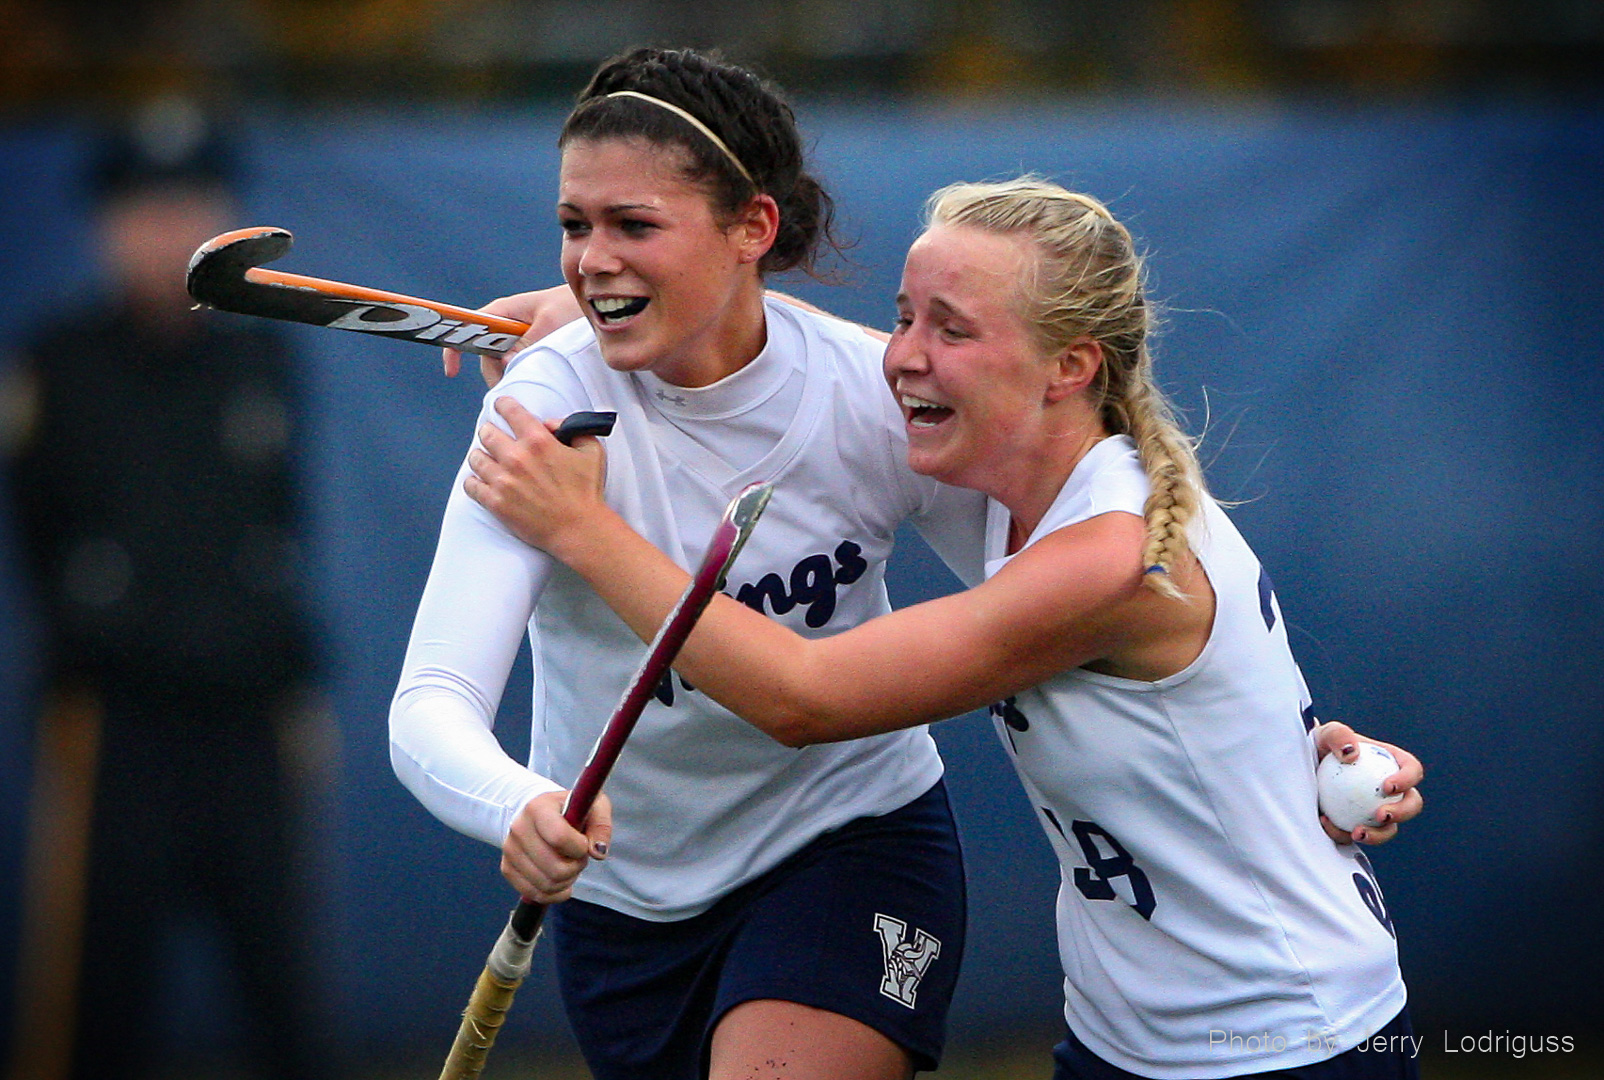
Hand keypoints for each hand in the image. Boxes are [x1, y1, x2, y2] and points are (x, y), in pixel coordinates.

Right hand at [442, 285, 583, 386]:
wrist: (593, 305)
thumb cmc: (569, 306)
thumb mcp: (549, 324)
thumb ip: (527, 344)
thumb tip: (506, 364)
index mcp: (502, 312)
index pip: (467, 328)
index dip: (455, 348)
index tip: (452, 371)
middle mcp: (504, 324)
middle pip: (486, 355)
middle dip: (494, 374)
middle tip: (509, 392)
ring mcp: (516, 336)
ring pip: (502, 363)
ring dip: (511, 377)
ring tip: (529, 387)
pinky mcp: (529, 347)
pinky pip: (518, 364)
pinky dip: (522, 375)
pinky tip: (535, 384)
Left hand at [464, 396, 609, 557]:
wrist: (579, 529)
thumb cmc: (586, 492)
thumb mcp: (591, 451)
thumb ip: (572, 428)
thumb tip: (549, 423)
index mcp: (539, 441)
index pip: (509, 411)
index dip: (503, 405)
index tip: (500, 406)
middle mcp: (517, 457)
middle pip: (486, 432)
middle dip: (490, 432)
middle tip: (494, 437)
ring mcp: (503, 480)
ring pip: (475, 457)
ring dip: (481, 456)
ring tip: (488, 460)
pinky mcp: (495, 502)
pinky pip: (471, 485)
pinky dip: (474, 481)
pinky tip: (482, 481)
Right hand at [501, 789, 612, 903]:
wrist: (540, 813)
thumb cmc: (570, 810)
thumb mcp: (593, 807)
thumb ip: (601, 826)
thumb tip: (598, 852)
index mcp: (538, 808)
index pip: (560, 838)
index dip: (579, 848)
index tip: (584, 843)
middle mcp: (519, 828)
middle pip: (554, 868)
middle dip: (576, 867)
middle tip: (578, 856)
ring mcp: (510, 850)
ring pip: (546, 884)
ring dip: (567, 880)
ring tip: (569, 865)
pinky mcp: (507, 868)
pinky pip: (535, 894)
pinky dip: (554, 893)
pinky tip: (562, 881)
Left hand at [1314, 722, 1423, 844]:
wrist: (1304, 765)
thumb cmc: (1320, 745)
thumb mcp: (1325, 734)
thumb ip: (1338, 735)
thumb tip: (1352, 754)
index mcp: (1392, 763)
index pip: (1412, 769)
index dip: (1408, 780)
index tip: (1387, 786)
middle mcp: (1390, 790)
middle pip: (1411, 803)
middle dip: (1402, 812)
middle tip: (1380, 815)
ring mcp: (1376, 809)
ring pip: (1389, 828)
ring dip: (1379, 835)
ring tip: (1358, 833)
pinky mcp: (1358, 824)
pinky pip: (1358, 834)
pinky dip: (1344, 834)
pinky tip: (1327, 823)